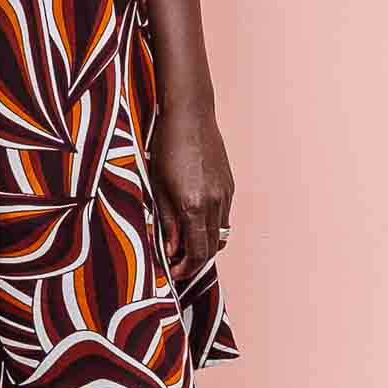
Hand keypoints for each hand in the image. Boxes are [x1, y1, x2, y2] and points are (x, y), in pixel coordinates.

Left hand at [149, 99, 234, 284]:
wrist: (190, 115)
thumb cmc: (166, 146)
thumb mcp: (158, 186)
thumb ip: (167, 221)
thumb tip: (171, 249)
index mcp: (194, 205)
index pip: (197, 252)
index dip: (186, 267)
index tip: (174, 272)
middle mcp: (215, 203)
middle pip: (212, 248)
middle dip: (195, 261)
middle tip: (177, 262)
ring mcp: (226, 194)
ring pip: (221, 234)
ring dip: (205, 245)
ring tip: (184, 243)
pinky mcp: (229, 186)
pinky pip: (224, 217)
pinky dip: (212, 227)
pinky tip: (195, 222)